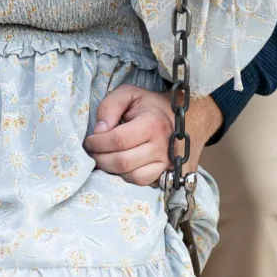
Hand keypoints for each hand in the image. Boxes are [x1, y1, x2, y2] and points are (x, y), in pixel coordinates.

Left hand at [84, 85, 223, 185]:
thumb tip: (99, 130)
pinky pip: (143, 183)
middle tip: (92, 152)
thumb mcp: (129, 94)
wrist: (186, 117)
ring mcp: (168, 163)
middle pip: (124, 162)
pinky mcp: (169, 174)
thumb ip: (109, 107)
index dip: (98, 143)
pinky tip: (120, 166)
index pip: (119, 140)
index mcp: (153, 123)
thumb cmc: (151, 105)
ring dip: (112, 171)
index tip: (89, 140)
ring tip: (104, 159)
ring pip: (133, 176)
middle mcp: (163, 146)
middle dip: (101, 159)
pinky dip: (127, 177)